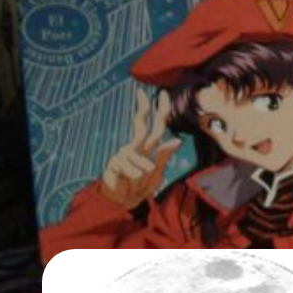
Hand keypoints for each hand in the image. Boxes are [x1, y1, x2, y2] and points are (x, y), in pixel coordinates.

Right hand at [98, 88, 181, 210]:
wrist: (123, 200)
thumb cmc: (141, 184)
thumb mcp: (157, 172)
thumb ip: (165, 155)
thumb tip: (178, 139)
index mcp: (148, 147)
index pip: (156, 126)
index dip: (160, 111)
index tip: (161, 94)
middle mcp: (136, 146)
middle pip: (140, 124)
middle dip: (142, 108)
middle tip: (142, 92)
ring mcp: (124, 153)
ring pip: (140, 157)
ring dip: (142, 173)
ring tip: (138, 181)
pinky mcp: (114, 162)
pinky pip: (130, 168)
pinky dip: (133, 176)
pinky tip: (128, 180)